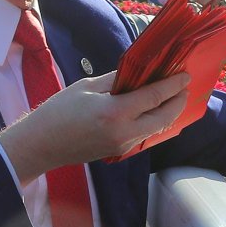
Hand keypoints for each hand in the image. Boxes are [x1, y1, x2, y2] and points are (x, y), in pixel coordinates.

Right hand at [0, 71, 193, 182]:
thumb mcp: (87, 87)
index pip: (154, 97)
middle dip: (177, 103)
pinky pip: (144, 135)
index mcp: (115, 113)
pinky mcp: (119, 151)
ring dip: (168, 113)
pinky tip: (154, 111)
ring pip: (156, 129)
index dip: (173, 86)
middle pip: (163, 118)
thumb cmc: (58, 112)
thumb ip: (116, 81)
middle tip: (184, 88)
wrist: (41, 145)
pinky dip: (154, 122)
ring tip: (173, 97)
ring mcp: (123, 145)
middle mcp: (124, 132)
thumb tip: (138, 74)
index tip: (185, 76)